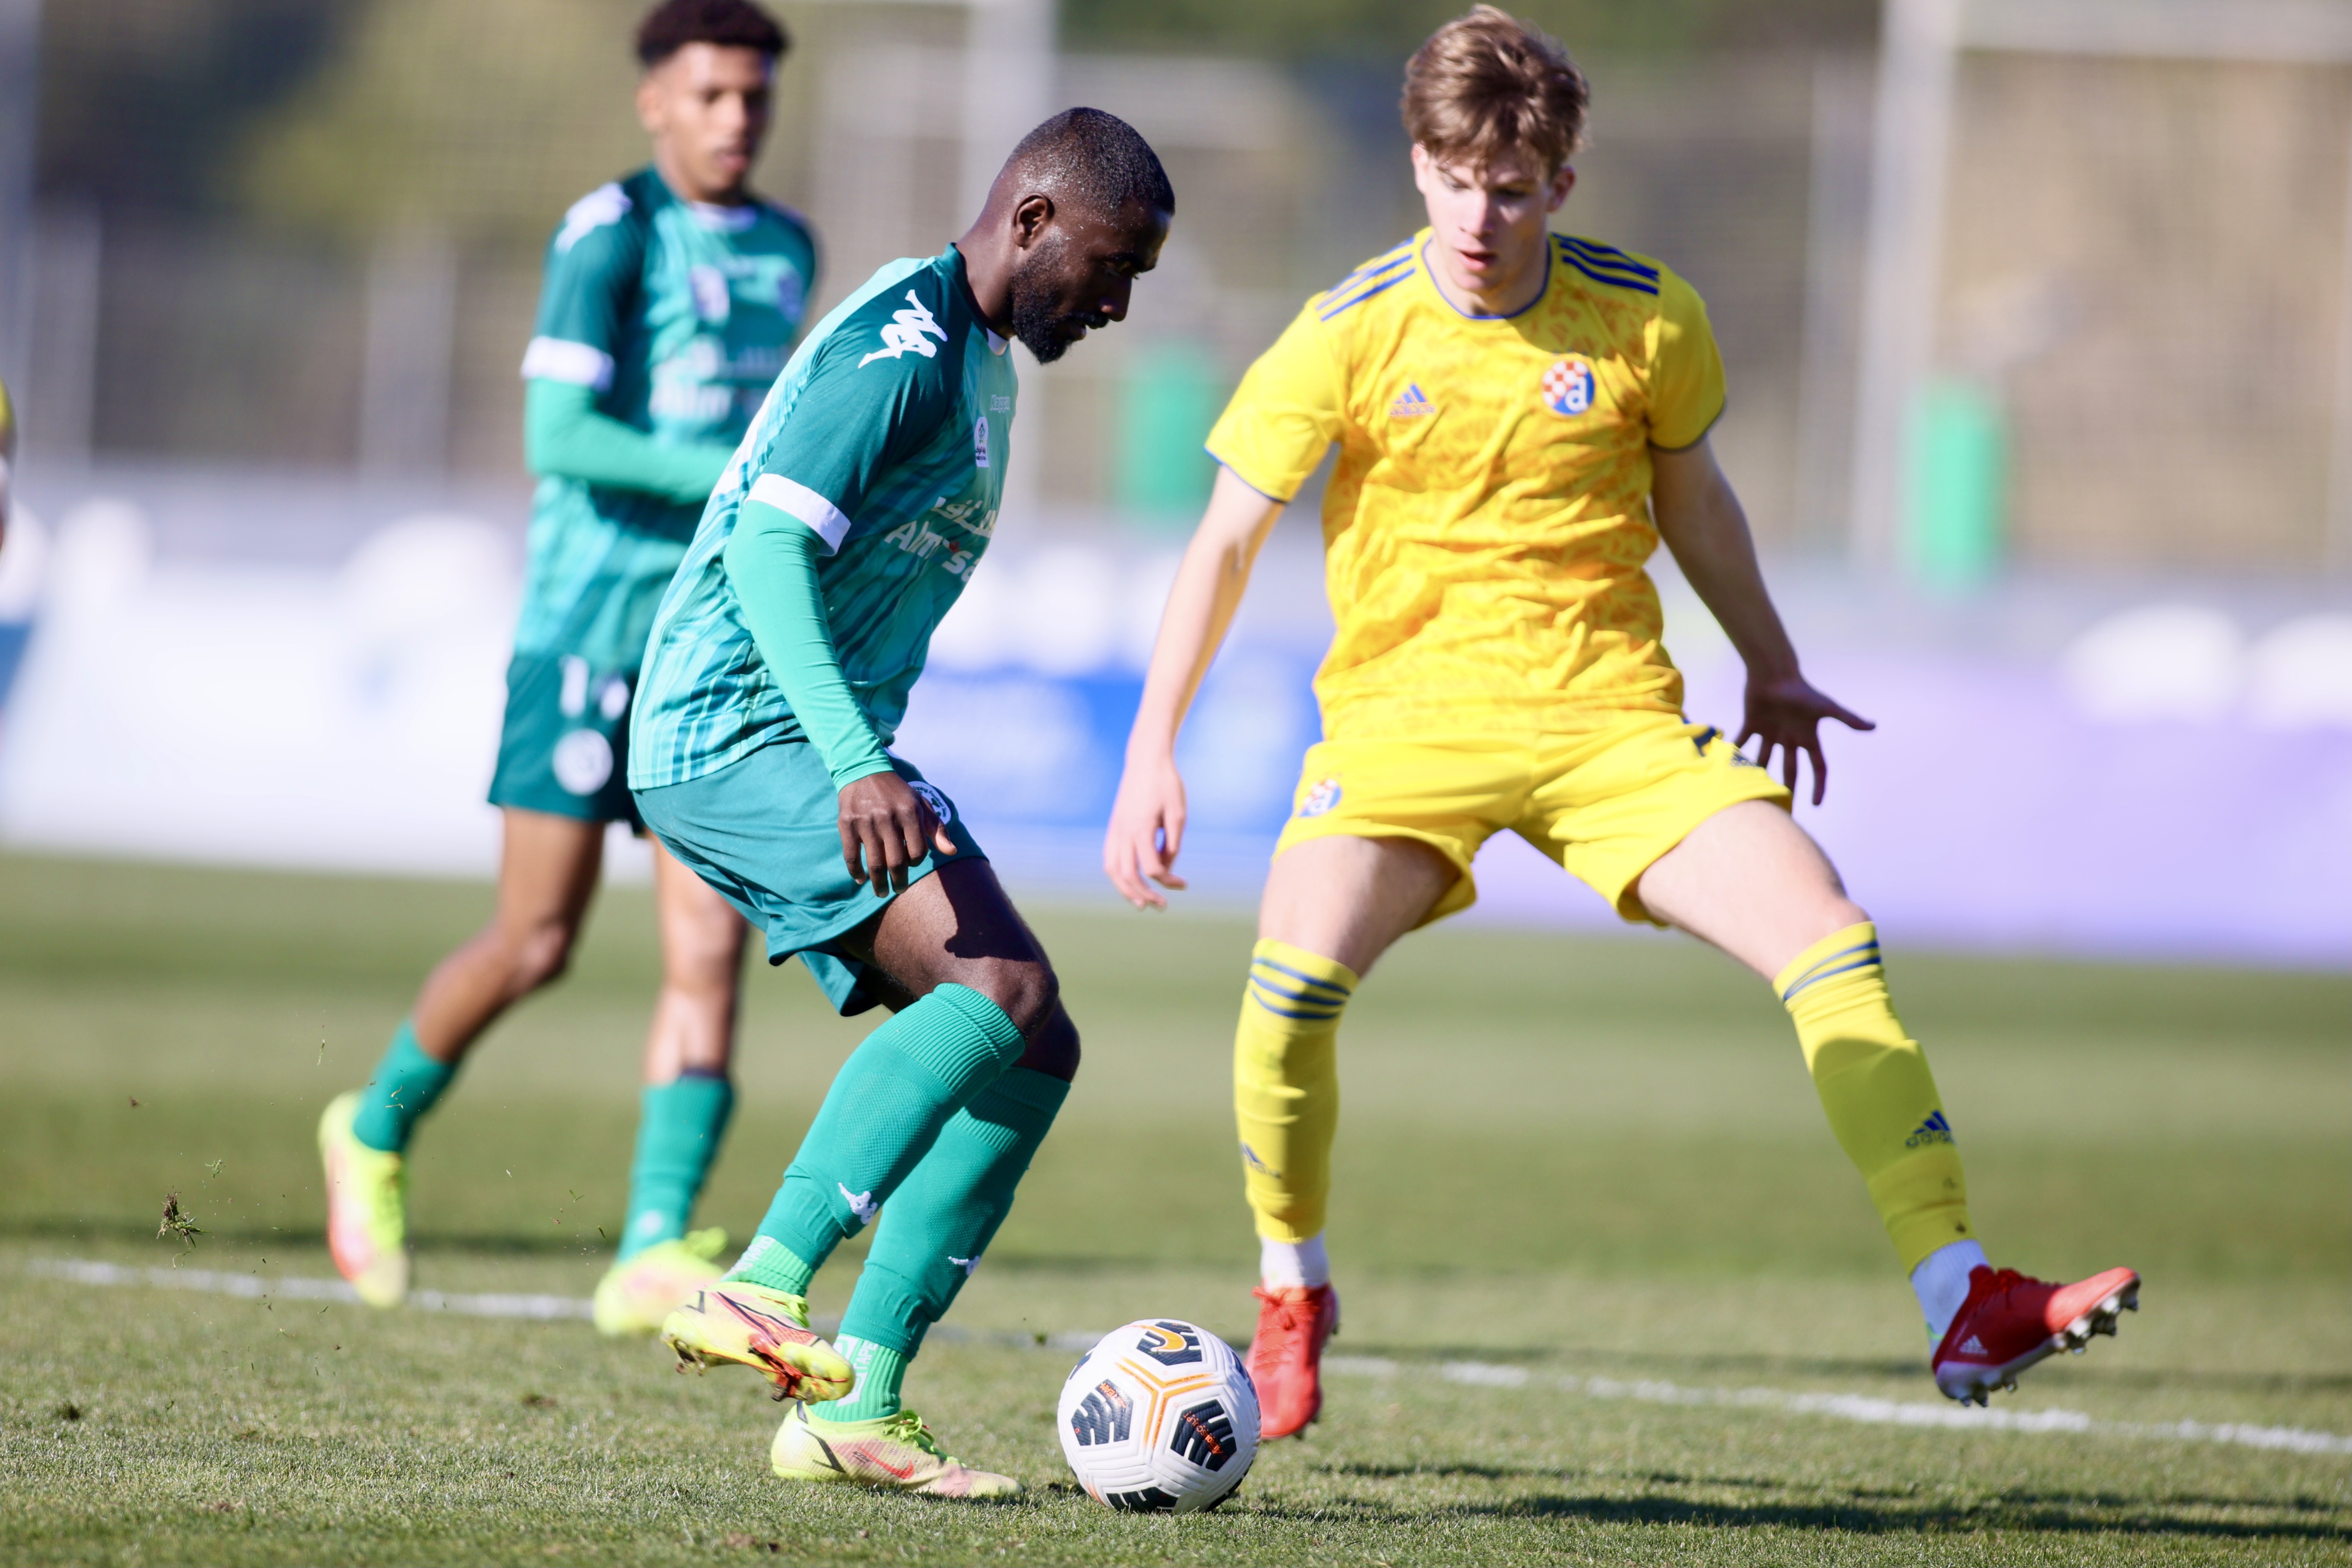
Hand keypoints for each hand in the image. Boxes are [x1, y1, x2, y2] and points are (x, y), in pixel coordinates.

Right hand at [838, 771, 955, 896]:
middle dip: (899, 882)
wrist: (864, 771)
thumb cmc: (898, 793)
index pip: (918, 852)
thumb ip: (937, 829)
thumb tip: (952, 852)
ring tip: (881, 892)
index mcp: (909, 813)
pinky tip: (861, 879)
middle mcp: (888, 818)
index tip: (911, 864)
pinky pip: (851, 856)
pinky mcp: (847, 824)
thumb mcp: (921, 805)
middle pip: (896, 862)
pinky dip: (856, 872)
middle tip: (899, 890)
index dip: (916, 862)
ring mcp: (865, 822)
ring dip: (878, 883)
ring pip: (874, 863)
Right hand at [1102, 751, 1189, 909]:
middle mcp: (1123, 832)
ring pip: (1113, 869)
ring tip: (1139, 903)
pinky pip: (1109, 857)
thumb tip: (1166, 867)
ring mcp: (1115, 829)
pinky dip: (1117, 874)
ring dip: (1125, 889)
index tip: (1183, 884)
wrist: (1145, 760)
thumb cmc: (1166, 784)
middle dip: (1144, 894)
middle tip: (1161, 906)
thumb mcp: (1178, 812)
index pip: (1152, 867)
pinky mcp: (1113, 826)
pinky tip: (1128, 881)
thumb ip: (1173, 842)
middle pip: (1128, 874)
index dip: (1168, 880)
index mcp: (1141, 828)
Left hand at [1738, 672, 1873, 806]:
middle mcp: (1790, 737)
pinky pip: (1743, 740)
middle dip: (1788, 787)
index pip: (1817, 767)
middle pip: (1790, 769)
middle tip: (1783, 808)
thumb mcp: (1826, 707)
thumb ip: (1848, 719)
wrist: (1775, 674)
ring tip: (1753, 792)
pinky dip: (1734, 749)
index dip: (1818, 786)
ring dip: (1760, 773)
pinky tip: (1725, 764)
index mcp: (1808, 737)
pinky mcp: (1753, 723)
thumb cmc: (1801, 691)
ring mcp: (1771, 731)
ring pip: (1765, 758)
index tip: (1816, 804)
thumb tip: (1873, 726)